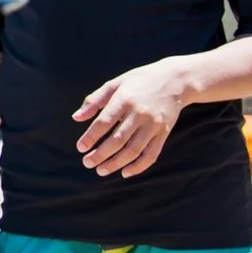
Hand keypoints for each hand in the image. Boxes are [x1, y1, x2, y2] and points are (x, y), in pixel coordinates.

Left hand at [74, 60, 188, 177]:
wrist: (175, 80)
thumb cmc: (139, 80)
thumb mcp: (115, 83)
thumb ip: (94, 100)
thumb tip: (76, 117)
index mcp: (124, 99)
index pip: (104, 122)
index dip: (91, 137)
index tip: (80, 148)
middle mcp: (139, 114)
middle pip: (118, 140)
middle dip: (101, 154)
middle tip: (87, 163)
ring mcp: (153, 125)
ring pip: (133, 150)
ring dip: (116, 163)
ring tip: (101, 170)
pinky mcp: (164, 133)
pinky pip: (151, 154)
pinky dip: (139, 166)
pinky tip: (125, 172)